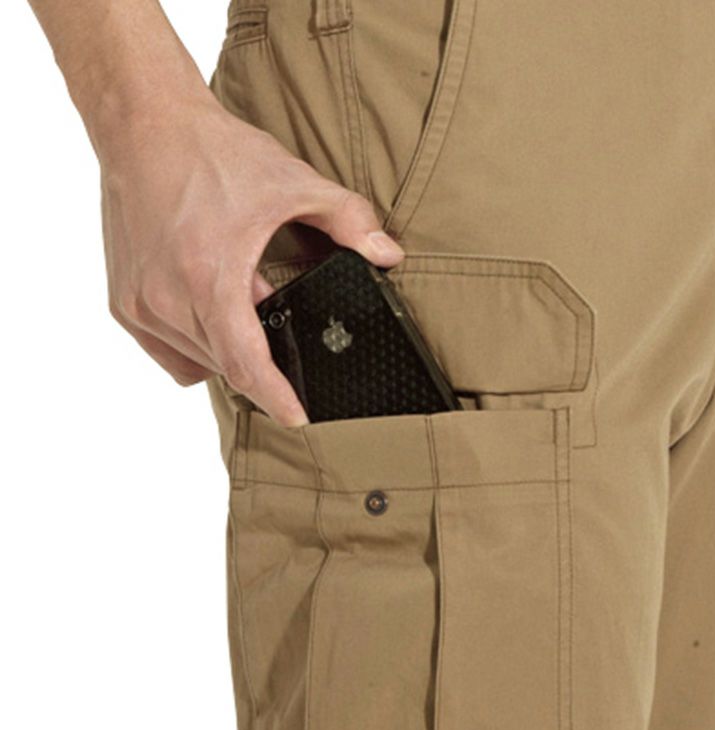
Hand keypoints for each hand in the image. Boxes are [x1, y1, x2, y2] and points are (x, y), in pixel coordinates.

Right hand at [99, 94, 403, 425]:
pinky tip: (214, 317)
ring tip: (244, 303)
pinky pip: (171, 355)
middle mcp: (168, 300)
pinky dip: (198, 348)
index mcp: (210, 279)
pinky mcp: (124, 305)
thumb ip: (350, 221)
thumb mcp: (294, 183)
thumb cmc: (212, 153)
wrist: (144, 125)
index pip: (246, 365)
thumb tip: (389, 255)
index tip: (299, 418)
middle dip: (263, 358)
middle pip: (228, 365)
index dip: (276, 397)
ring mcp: (140, 306)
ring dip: (230, 350)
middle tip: (282, 324)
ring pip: (200, 363)